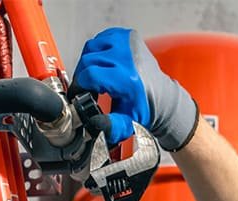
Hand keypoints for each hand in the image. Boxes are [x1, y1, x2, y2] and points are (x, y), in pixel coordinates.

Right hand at [72, 27, 197, 149]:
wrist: (160, 96)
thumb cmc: (143, 107)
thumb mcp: (127, 122)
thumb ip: (111, 126)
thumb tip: (95, 123)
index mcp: (128, 78)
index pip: (91, 75)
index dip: (79, 86)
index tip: (77, 94)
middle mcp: (128, 56)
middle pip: (88, 61)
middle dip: (82, 76)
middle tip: (84, 89)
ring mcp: (127, 42)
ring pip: (91, 48)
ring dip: (87, 63)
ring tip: (92, 77)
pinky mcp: (127, 35)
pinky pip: (100, 39)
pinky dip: (96, 51)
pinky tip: (100, 64)